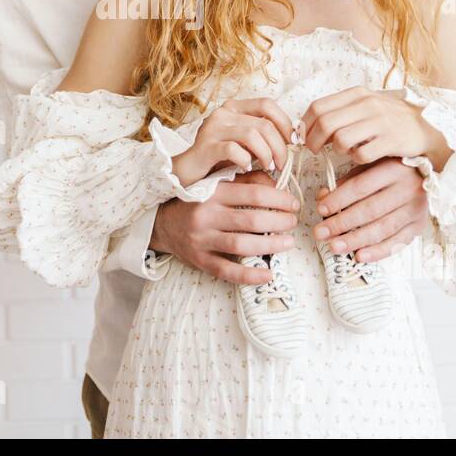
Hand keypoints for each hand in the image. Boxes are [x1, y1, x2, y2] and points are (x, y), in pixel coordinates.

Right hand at [149, 170, 301, 284]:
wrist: (162, 222)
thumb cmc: (196, 200)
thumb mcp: (216, 183)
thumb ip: (245, 181)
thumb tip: (277, 186)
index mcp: (212, 191)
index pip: (253, 194)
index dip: (278, 199)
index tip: (293, 203)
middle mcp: (206, 215)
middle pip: (251, 220)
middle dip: (279, 222)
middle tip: (293, 222)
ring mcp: (201, 239)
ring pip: (241, 245)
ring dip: (270, 245)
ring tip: (288, 242)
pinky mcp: (199, 260)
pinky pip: (227, 270)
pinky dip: (249, 275)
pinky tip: (268, 275)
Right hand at [170, 97, 295, 188]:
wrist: (187, 172)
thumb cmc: (219, 158)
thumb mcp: (244, 143)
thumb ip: (262, 137)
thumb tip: (293, 139)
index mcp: (234, 107)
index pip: (267, 104)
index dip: (285, 122)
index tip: (293, 143)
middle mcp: (223, 113)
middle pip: (264, 124)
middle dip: (280, 146)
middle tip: (283, 164)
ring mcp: (213, 128)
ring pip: (252, 135)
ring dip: (267, 154)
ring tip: (268, 168)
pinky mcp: (206, 146)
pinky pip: (233, 149)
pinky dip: (245, 160)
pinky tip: (246, 168)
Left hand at [301, 86, 451, 169]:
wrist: (426, 126)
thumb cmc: (388, 118)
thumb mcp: (365, 105)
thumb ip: (340, 111)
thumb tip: (307, 126)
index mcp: (357, 93)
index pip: (318, 107)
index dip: (306, 125)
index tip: (304, 136)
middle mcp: (367, 104)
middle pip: (326, 124)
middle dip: (313, 141)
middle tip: (314, 150)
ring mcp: (380, 122)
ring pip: (340, 139)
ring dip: (335, 150)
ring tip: (341, 151)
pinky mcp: (390, 141)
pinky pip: (361, 154)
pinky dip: (355, 158)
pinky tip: (360, 155)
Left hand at [310, 157, 432, 261]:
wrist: (425, 174)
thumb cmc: (390, 169)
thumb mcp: (370, 166)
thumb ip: (347, 182)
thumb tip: (323, 198)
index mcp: (392, 169)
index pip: (361, 186)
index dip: (339, 199)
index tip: (321, 209)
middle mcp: (407, 189)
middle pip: (370, 210)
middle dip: (342, 224)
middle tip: (320, 233)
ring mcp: (415, 209)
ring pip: (382, 229)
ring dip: (356, 240)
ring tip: (335, 246)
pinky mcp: (419, 225)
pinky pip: (397, 243)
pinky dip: (377, 252)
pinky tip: (359, 256)